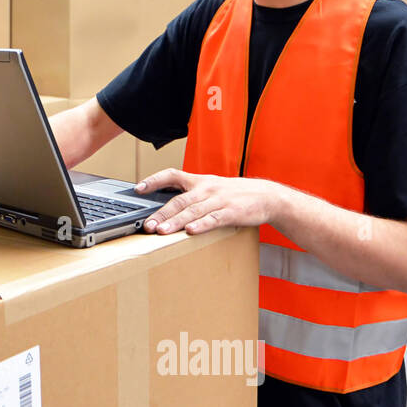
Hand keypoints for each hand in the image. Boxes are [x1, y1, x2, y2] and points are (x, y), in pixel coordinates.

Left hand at [136, 168, 288, 234]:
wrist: (267, 195)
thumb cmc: (234, 194)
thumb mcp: (211, 188)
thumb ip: (190, 195)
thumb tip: (165, 208)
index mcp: (199, 181)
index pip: (172, 175)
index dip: (154, 180)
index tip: (138, 188)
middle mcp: (206, 189)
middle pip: (179, 200)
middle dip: (161, 213)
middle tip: (147, 224)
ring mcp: (219, 200)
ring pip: (193, 211)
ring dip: (176, 222)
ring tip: (161, 231)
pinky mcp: (232, 212)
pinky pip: (214, 219)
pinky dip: (202, 225)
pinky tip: (190, 232)